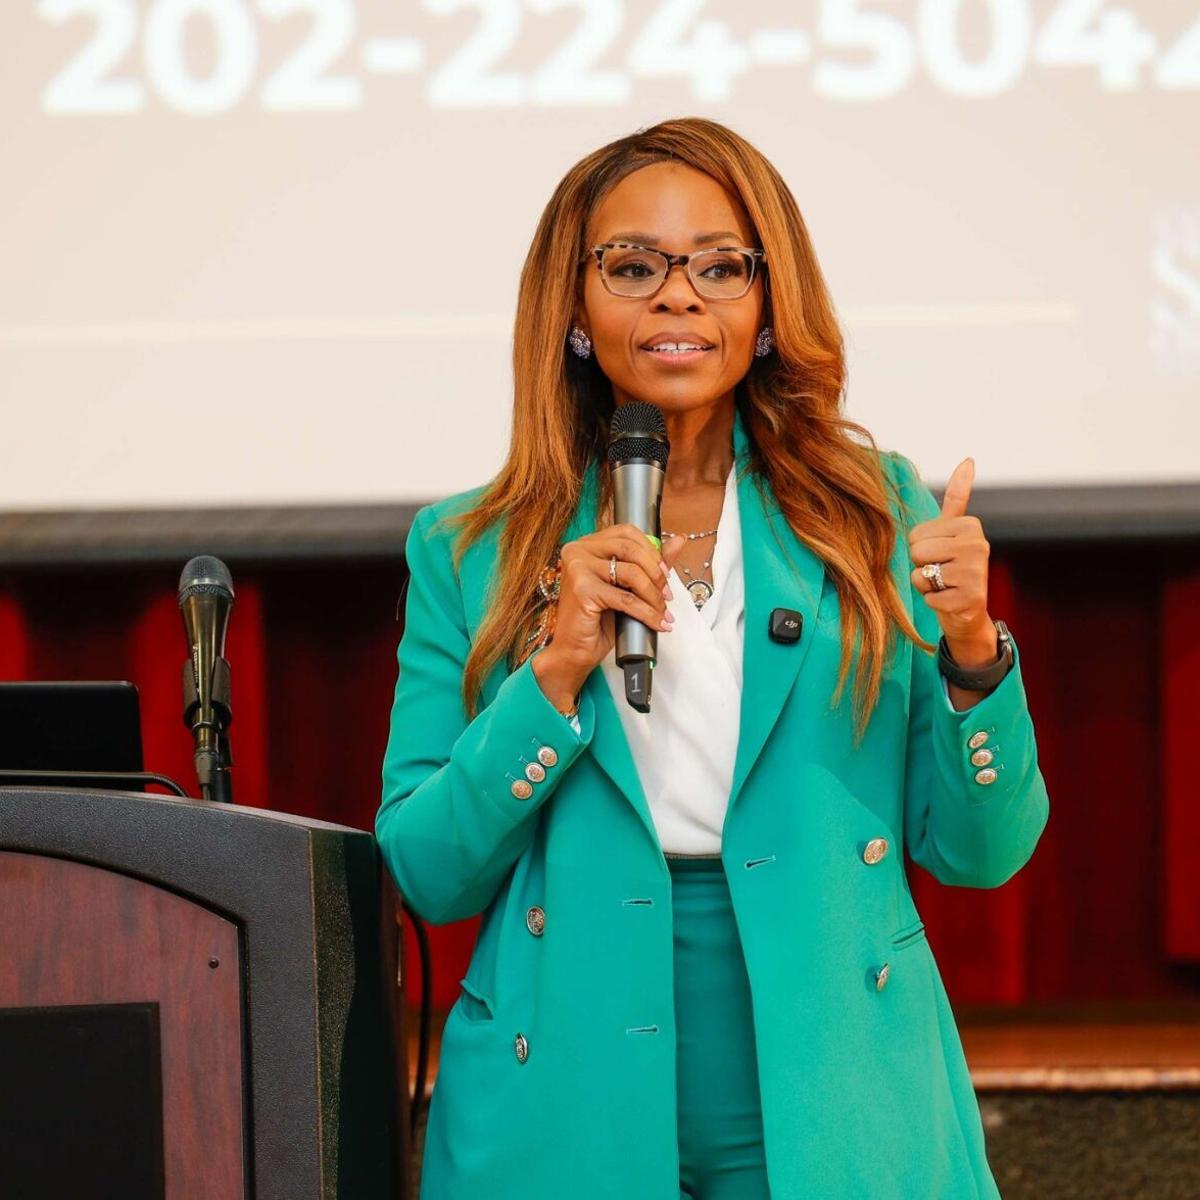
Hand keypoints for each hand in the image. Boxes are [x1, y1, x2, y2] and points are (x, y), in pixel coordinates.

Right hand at [532, 524, 688, 702]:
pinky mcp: (582, 590)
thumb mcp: (626, 587)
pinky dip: (647, 613)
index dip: (651, 551)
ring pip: (632, 574)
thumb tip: (678, 541)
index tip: (665, 572)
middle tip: (667, 595)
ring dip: (654, 596)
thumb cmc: (597, 620)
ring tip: (662, 612)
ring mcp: (578, 569)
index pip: (626, 532)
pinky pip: (626, 599)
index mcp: (586, 545)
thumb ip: (649, 563)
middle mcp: (578, 551)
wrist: (575, 651)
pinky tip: (657, 623)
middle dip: (656, 573)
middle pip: (630, 548)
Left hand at [908, 457, 997, 665]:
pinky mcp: (970, 598)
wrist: (967, 612)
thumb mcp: (953, 531)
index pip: (916, 534)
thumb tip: (969, 459)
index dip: (920, 548)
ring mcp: (976, 573)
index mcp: (970, 525)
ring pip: (921, 574)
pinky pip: (929, 596)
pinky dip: (933, 602)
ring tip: (945, 585)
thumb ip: (957, 497)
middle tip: (942, 572)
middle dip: (922, 565)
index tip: (940, 554)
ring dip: (926, 584)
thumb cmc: (952, 567)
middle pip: (917, 551)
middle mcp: (978, 545)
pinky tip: (950, 600)